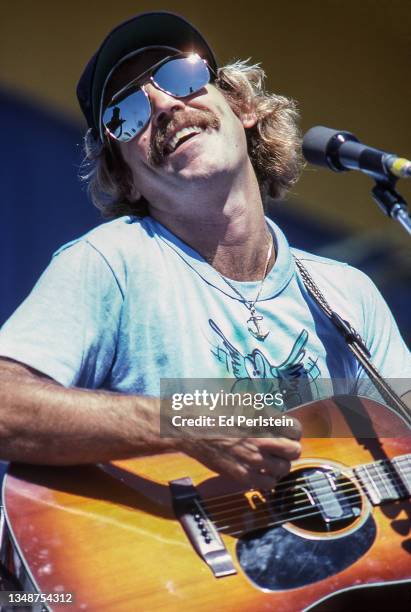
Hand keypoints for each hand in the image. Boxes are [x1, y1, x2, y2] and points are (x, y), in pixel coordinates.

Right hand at [179, 421, 301, 488]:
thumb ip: (264, 412)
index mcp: (264, 419)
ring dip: (279, 466)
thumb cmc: (215, 411)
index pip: (296, 429)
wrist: (192, 428)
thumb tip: (278, 420)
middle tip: (281, 449)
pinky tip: (260, 472)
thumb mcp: (243, 402)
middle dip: (290, 449)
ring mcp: (252, 459)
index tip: (286, 433)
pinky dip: (267, 480)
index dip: (292, 431)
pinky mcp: (241, 475)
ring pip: (283, 470)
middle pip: (294, 451)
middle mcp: (262, 440)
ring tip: (270, 462)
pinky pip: (267, 484)